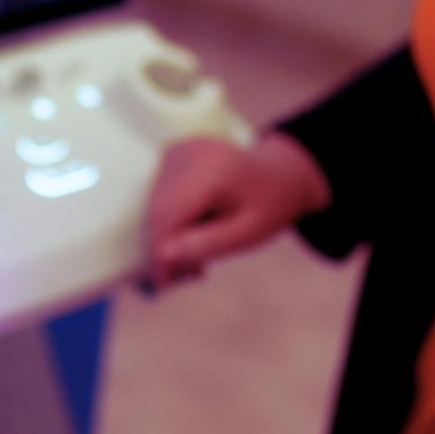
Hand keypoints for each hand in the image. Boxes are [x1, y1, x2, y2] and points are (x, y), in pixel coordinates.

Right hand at [140, 133, 328, 287]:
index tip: (161, 282)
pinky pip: (159, 194)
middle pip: (158, 210)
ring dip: (165, 237)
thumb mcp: (249, 233)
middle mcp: (190, 153)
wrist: (279, 174)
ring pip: (155, 205)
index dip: (160, 251)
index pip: (171, 215)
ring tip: (193, 261)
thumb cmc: (270, 206)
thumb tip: (163, 255)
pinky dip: (168, 220)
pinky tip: (190, 235)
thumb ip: (208, 243)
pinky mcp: (173, 154)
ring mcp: (179, 151)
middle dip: (161, 248)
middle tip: (177, 278)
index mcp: (214, 169)